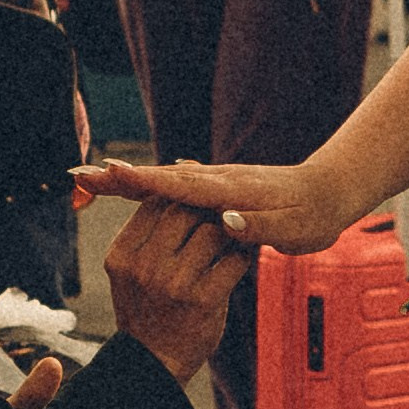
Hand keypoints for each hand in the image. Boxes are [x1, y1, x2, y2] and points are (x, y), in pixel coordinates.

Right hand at [74, 154, 351, 254]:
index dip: (142, 184)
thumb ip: (260, 227)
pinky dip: (146, 185)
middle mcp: (217, 181)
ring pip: (162, 180)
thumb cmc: (314, 217)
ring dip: (125, 179)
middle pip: (158, 178)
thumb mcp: (294, 231)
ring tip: (88, 180)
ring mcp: (215, 183)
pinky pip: (174, 187)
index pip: (177, 187)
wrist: (331, 191)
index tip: (110, 177)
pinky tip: (127, 186)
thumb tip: (224, 221)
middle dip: (119, 177)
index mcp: (230, 192)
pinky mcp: (218, 189)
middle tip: (78, 177)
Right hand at [104, 198, 250, 383]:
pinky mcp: (203, 300)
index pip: (153, 204)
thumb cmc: (146, 310)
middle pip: (183, 211)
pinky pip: (234, 260)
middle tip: (218, 213)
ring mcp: (173, 283)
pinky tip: (239, 257)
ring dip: (226, 231)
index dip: (177, 195)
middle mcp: (144, 267)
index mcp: (122, 255)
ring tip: (230, 235)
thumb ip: (144, 233)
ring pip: (212, 231)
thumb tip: (167, 183)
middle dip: (204, 209)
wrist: (154, 363)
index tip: (193, 199)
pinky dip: (241, 255)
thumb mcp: (128, 271)